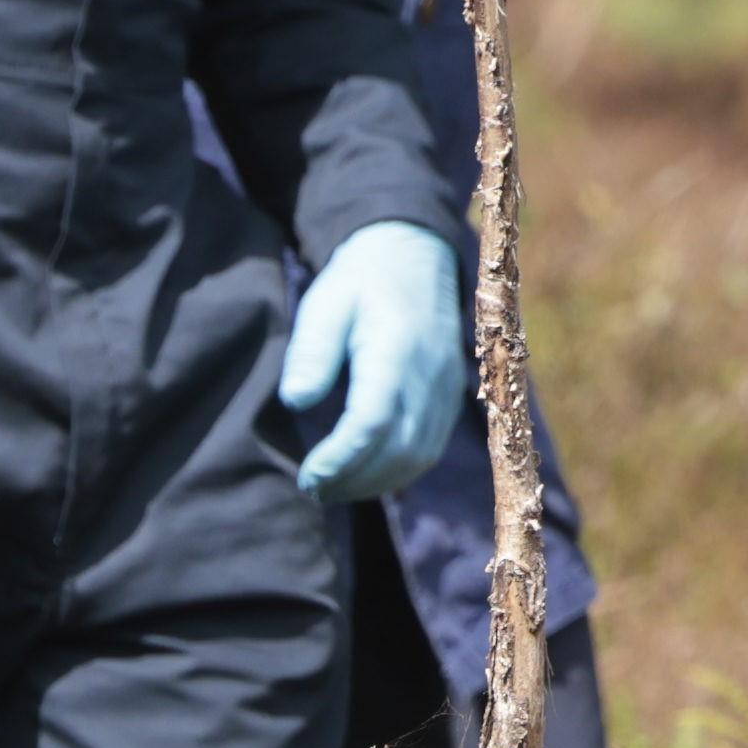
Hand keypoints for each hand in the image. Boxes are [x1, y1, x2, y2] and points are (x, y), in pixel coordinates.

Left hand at [273, 220, 466, 501]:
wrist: (412, 258)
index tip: (308, 475)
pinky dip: (397, 472)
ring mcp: (446, 388)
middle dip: (354, 480)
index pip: (373, 421)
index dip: (341, 458)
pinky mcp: (450, 397)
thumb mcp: (325, 303)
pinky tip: (364, 476)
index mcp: (396, 349)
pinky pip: (429, 449)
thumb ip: (312, 351)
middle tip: (313, 489)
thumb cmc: (359, 282)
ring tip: (332, 489)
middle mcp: (430, 375)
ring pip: (418, 457)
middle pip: (399, 449)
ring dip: (374, 483)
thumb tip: (296, 401)